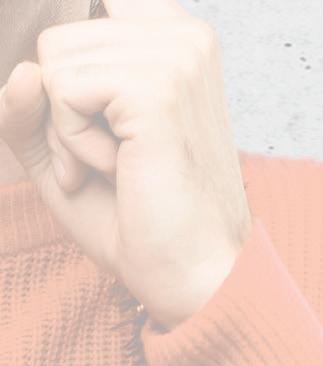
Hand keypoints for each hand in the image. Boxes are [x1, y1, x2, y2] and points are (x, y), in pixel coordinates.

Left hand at [0, 0, 252, 329]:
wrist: (192, 274)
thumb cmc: (144, 220)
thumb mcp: (71, 153)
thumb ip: (36, 106)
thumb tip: (23, 72)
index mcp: (178, 44)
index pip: (89, 15)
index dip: (75, 79)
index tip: (107, 126)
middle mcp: (185, 37)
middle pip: (60, 42)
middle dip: (67, 115)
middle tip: (117, 165)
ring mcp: (177, 57)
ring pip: (55, 62)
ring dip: (70, 134)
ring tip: (122, 170)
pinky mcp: (157, 87)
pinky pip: (62, 90)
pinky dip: (74, 144)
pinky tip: (119, 173)